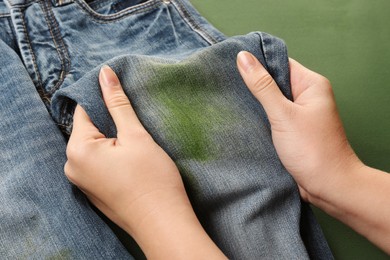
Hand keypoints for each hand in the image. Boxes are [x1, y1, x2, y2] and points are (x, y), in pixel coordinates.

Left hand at [64, 65, 224, 258]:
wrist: (162, 222)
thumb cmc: (151, 179)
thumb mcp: (135, 136)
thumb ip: (117, 103)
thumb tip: (104, 73)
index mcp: (77, 150)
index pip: (83, 110)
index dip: (103, 99)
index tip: (121, 96)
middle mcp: (72, 166)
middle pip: (88, 129)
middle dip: (109, 122)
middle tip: (134, 125)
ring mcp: (82, 182)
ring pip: (95, 146)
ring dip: (112, 139)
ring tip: (135, 144)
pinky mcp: (93, 191)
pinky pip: (98, 163)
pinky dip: (112, 156)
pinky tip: (131, 161)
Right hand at [237, 51, 361, 200]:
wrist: (329, 187)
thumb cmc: (312, 150)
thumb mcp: (283, 114)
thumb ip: (262, 86)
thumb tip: (243, 57)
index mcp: (311, 84)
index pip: (279, 63)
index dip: (257, 62)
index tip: (231, 63)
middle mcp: (306, 96)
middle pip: (274, 82)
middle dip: (253, 84)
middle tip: (225, 83)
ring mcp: (299, 114)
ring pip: (271, 101)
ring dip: (254, 103)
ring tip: (230, 100)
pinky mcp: (292, 130)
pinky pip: (272, 117)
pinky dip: (259, 118)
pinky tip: (242, 118)